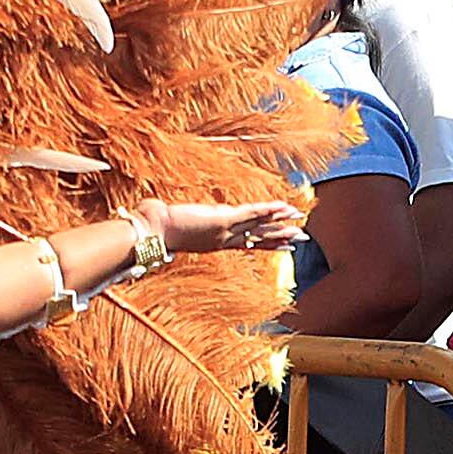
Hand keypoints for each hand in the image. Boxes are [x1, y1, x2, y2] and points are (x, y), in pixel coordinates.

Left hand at [156, 199, 304, 258]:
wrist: (152, 232)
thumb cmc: (156, 229)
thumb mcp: (174, 225)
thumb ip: (179, 221)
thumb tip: (168, 213)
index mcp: (214, 242)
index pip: (245, 243)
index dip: (264, 243)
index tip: (280, 245)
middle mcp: (223, 239)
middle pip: (258, 239)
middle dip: (280, 238)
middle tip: (300, 238)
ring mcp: (225, 230)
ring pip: (259, 227)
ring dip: (280, 223)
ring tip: (299, 221)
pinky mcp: (224, 219)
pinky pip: (252, 214)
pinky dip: (269, 210)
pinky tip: (283, 208)